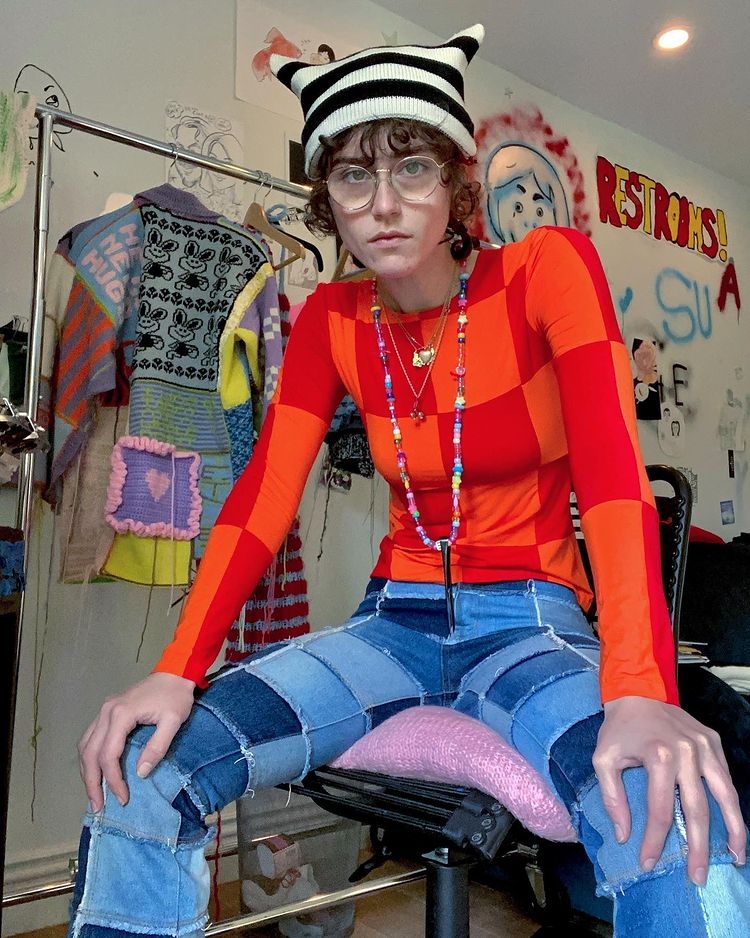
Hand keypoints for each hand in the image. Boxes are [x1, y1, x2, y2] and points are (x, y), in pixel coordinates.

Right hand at [78, 672, 195, 811]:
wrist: (174, 672)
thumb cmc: (176, 696)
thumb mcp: (173, 722)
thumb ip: (157, 747)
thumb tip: (140, 774)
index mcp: (121, 714)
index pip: (109, 754)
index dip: (113, 779)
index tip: (123, 798)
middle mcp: (106, 712)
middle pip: (89, 753)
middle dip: (92, 782)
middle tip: (98, 806)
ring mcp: (104, 710)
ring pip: (85, 745)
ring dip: (86, 771)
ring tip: (94, 793)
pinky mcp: (107, 711)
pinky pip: (90, 737)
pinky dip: (89, 757)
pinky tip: (95, 771)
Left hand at [594, 695, 745, 885]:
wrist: (637, 692)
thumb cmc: (619, 729)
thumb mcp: (603, 759)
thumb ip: (612, 797)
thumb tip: (624, 835)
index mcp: (659, 756)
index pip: (660, 810)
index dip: (655, 841)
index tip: (648, 863)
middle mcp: (687, 752)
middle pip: (697, 810)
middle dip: (697, 848)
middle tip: (696, 877)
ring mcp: (705, 747)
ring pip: (725, 795)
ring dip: (732, 830)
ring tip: (734, 858)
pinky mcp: (714, 742)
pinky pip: (726, 778)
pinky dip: (732, 804)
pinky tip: (733, 826)